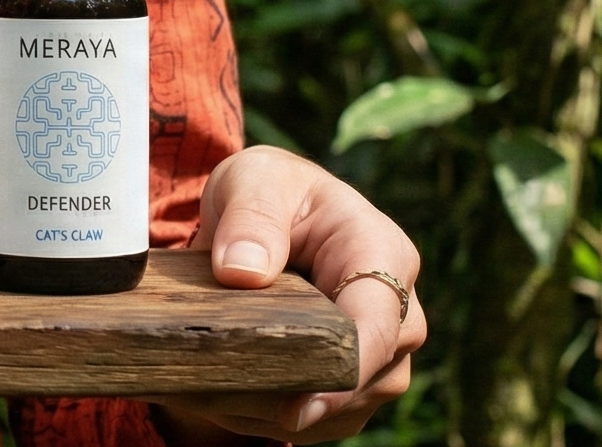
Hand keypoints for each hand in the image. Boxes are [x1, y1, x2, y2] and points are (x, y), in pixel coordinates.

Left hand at [148, 146, 425, 444]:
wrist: (268, 215)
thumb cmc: (269, 191)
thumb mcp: (253, 179)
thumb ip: (251, 216)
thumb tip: (242, 272)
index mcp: (383, 255)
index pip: (378, 325)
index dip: (343, 371)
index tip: (296, 404)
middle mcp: (397, 314)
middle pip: (362, 381)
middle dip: (290, 394)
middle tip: (214, 387)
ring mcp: (380, 358)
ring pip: (334, 412)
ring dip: (267, 410)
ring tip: (204, 387)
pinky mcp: (351, 387)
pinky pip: (312, 423)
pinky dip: (261, 417)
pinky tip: (216, 396)